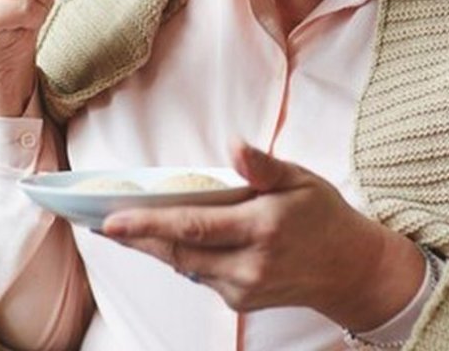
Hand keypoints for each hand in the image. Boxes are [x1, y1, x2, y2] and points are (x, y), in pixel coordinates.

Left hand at [100, 144, 423, 329]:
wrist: (352, 270)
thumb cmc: (323, 214)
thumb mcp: (300, 179)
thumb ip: (263, 166)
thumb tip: (234, 146)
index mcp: (262, 228)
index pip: (192, 226)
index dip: (147, 225)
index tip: (110, 220)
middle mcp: (250, 265)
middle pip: (178, 251)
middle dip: (135, 237)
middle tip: (96, 220)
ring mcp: (244, 288)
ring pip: (184, 265)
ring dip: (151, 247)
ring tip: (118, 226)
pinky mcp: (241, 301)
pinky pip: (199, 275)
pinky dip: (179, 256)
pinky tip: (161, 239)